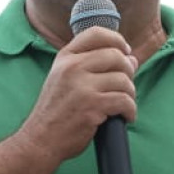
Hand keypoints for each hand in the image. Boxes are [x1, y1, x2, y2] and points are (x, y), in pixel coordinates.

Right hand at [15, 27, 137, 163]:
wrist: (40, 139)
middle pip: (116, 56)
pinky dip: (130, 110)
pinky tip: (126, 116)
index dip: (117, 40)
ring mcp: (82, 86)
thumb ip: (94, 66)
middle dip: (128, 71)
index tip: (125, 52)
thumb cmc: (56, 112)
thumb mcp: (65, 79)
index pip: (96, 33)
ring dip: (130, 94)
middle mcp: (72, 67)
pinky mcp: (92, 105)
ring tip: (124, 105)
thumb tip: (132, 59)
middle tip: (125, 86)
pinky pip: (124, 100)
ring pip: (123, 80)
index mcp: (65, 58)